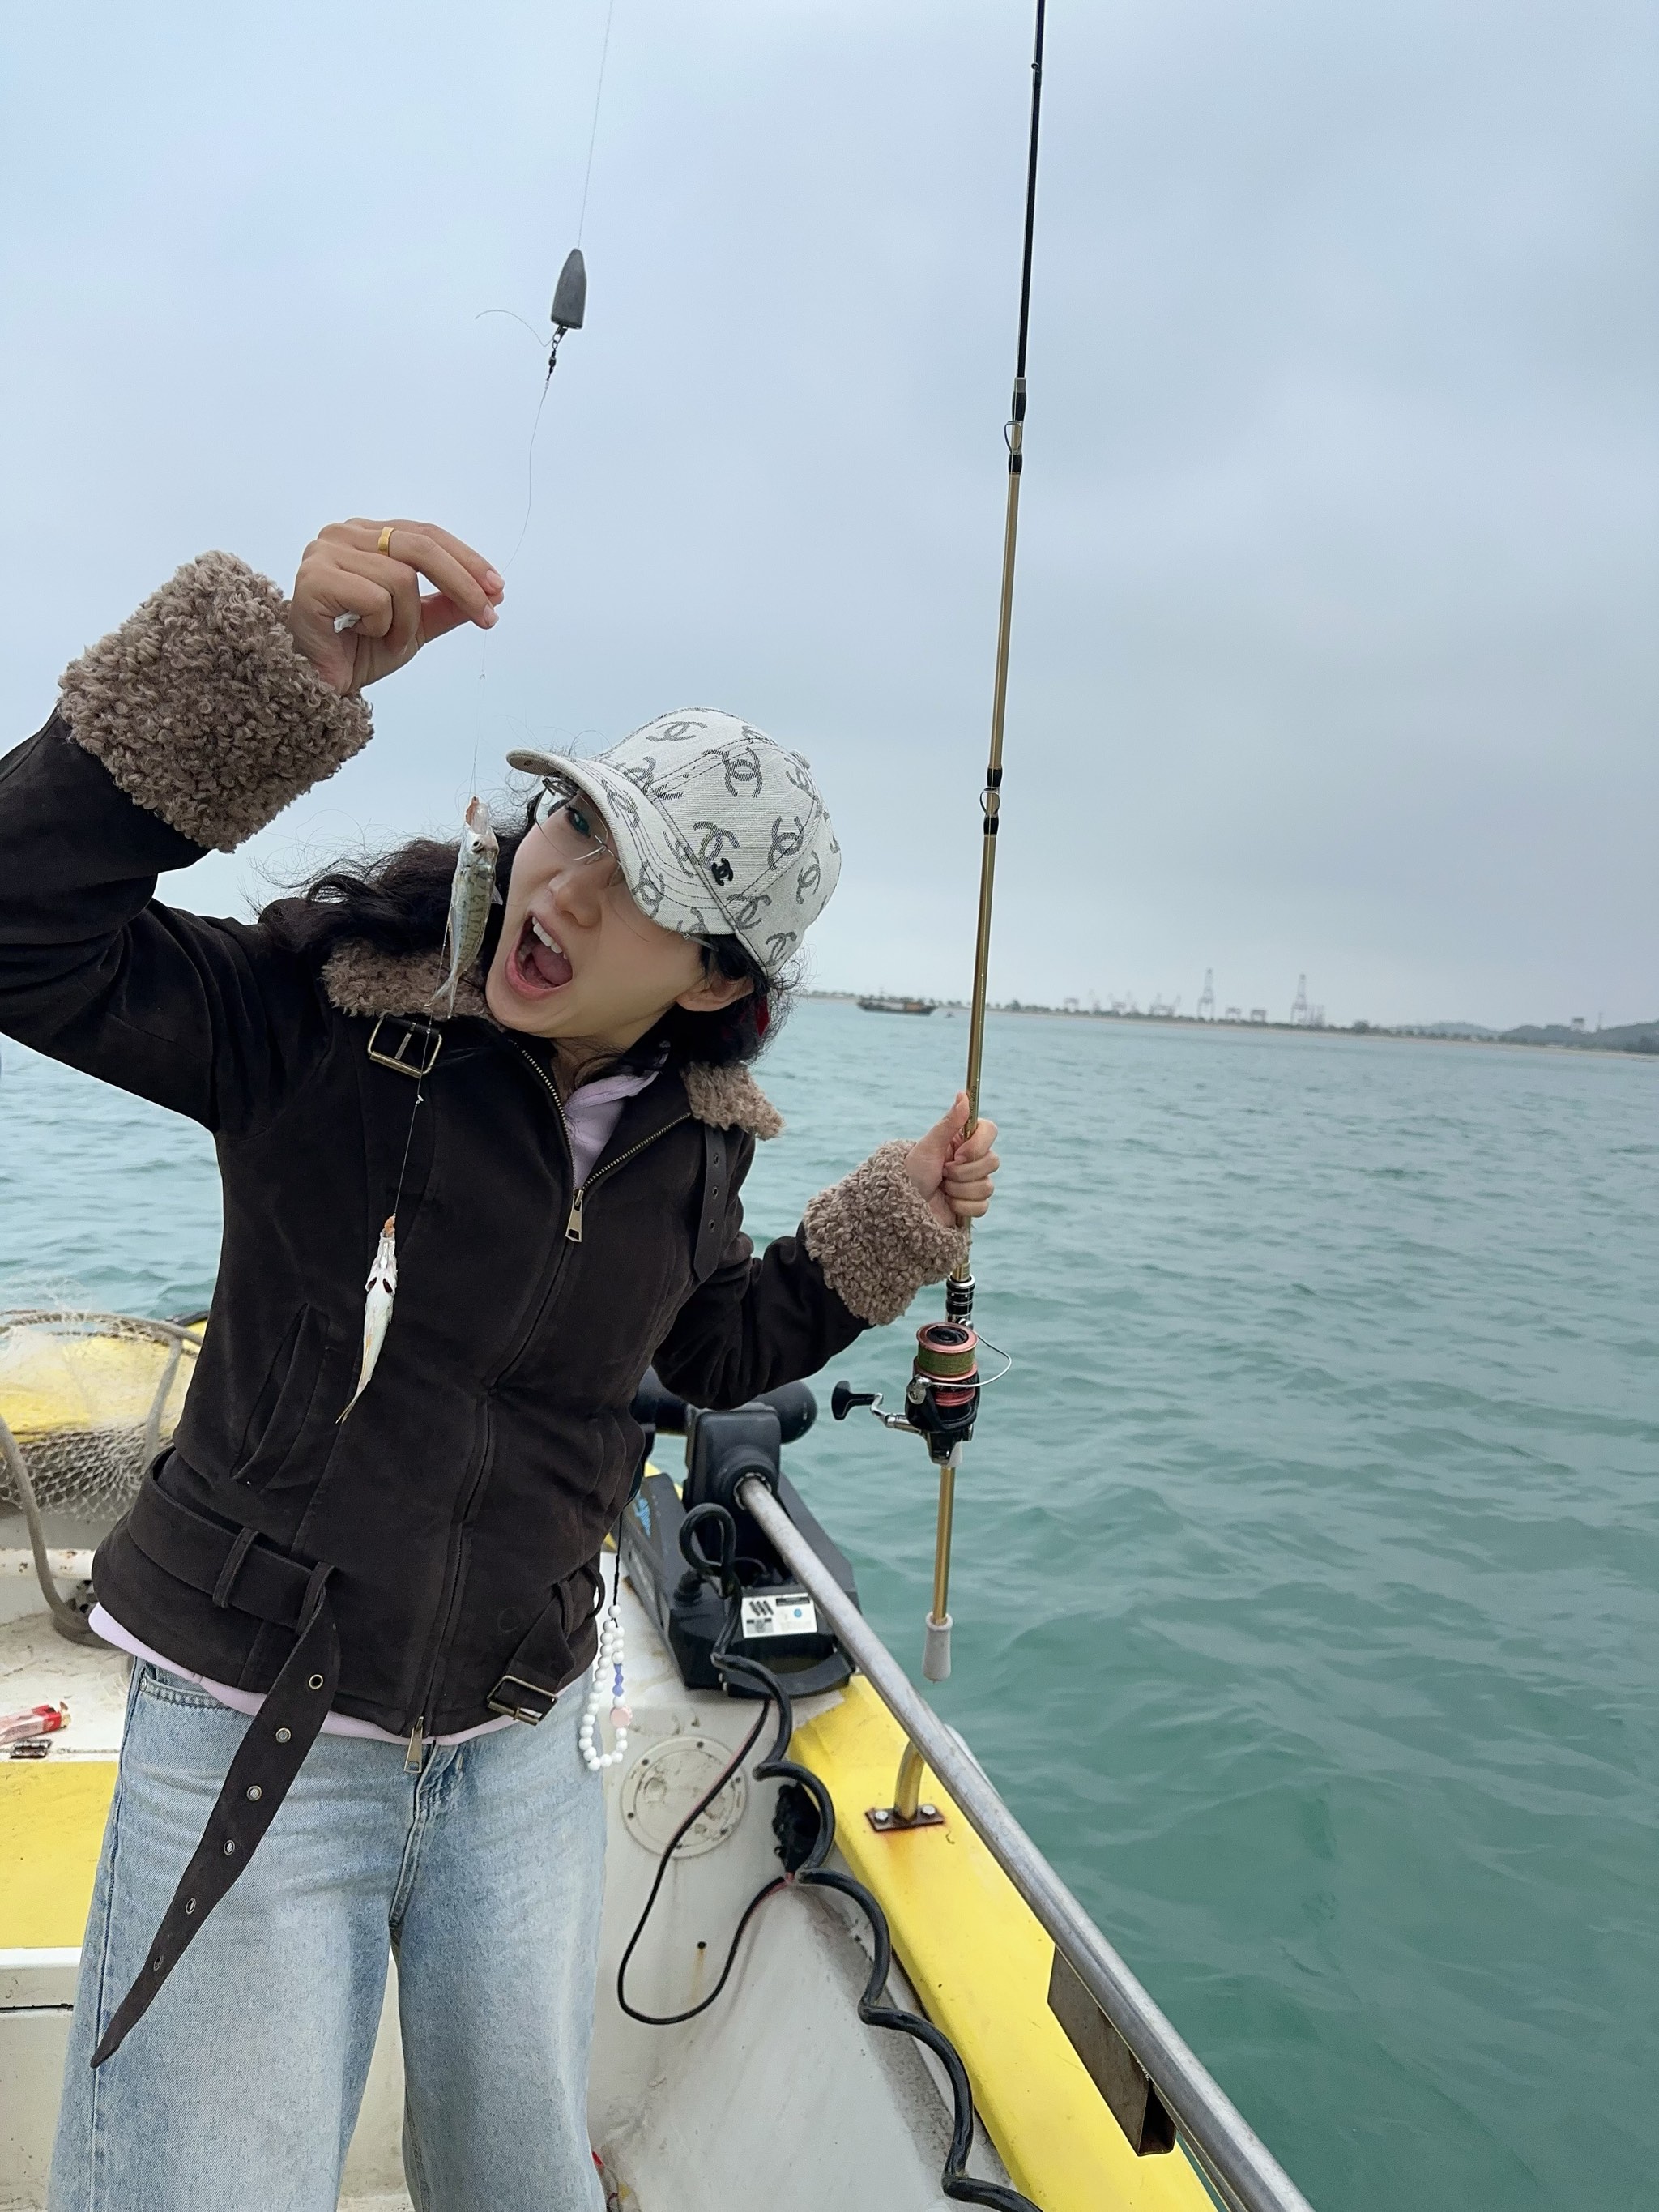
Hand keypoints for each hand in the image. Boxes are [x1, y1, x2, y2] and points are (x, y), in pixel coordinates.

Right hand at [284, 519, 503, 692]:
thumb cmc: (358, 649)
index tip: (498, 589)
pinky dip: (380, 626)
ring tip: (384, 638)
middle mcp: (343, 534)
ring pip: (400, 578)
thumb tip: (492, 593)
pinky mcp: (313, 579)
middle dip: (462, 584)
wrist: (319, 684)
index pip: (426, 534)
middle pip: (421, 547)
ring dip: (405, 621)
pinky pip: (375, 597)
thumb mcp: (415, 626)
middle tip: (488, 615)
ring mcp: (324, 553)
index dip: (467, 560)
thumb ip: (446, 605)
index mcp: (367, 536)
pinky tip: (356, 634)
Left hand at [906, 1092, 999, 1230]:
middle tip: (943, 1173)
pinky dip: (961, 1206)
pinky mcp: (973, 1204)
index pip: (990, 1131)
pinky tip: (948, 1204)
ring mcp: (974, 1182)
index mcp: (963, 1141)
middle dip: (962, 1172)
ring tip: (942, 1190)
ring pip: (987, 1186)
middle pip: (993, 1161)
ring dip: (958, 1190)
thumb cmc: (912, 1172)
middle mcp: (972, 1159)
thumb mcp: (929, 1145)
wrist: (903, 1206)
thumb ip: (949, 1122)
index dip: (978, 1145)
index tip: (957, 1154)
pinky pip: (982, 1206)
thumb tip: (964, 1093)